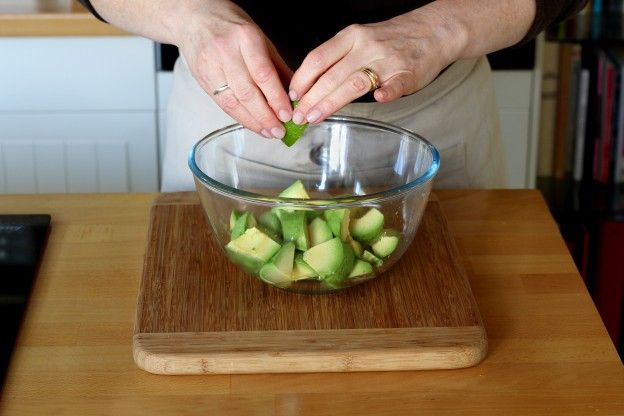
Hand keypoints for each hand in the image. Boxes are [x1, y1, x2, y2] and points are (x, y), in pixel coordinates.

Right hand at [175, 0, 292, 137]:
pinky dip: (240, 117)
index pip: (263, 74)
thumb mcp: (259, 38)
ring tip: (268, 132)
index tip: (288, 115)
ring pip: (233, 102)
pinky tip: (252, 124)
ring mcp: (210, 66)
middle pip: (247, 92)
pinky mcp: (201, 79)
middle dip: (266, 116)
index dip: (276, 98)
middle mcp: (226, 52)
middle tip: (280, 130)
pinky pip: (222, 103)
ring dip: (253, 121)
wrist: (193, 18)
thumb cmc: (230, 26)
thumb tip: (295, 94)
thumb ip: (277, 66)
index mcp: (245, 38)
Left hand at [288, 7, 464, 124]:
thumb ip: (338, 62)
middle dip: (311, 98)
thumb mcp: (359, 41)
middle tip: (298, 116)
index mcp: (351, 37)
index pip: (318, 58)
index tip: (292, 97)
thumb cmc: (390, 40)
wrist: (432, 31)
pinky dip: (387, 93)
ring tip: (316, 117)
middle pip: (332, 75)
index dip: (302, 79)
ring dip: (332, 102)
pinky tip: (378, 100)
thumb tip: (310, 89)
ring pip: (355, 82)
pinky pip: (396, 84)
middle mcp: (366, 47)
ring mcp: (388, 60)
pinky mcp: (408, 74)